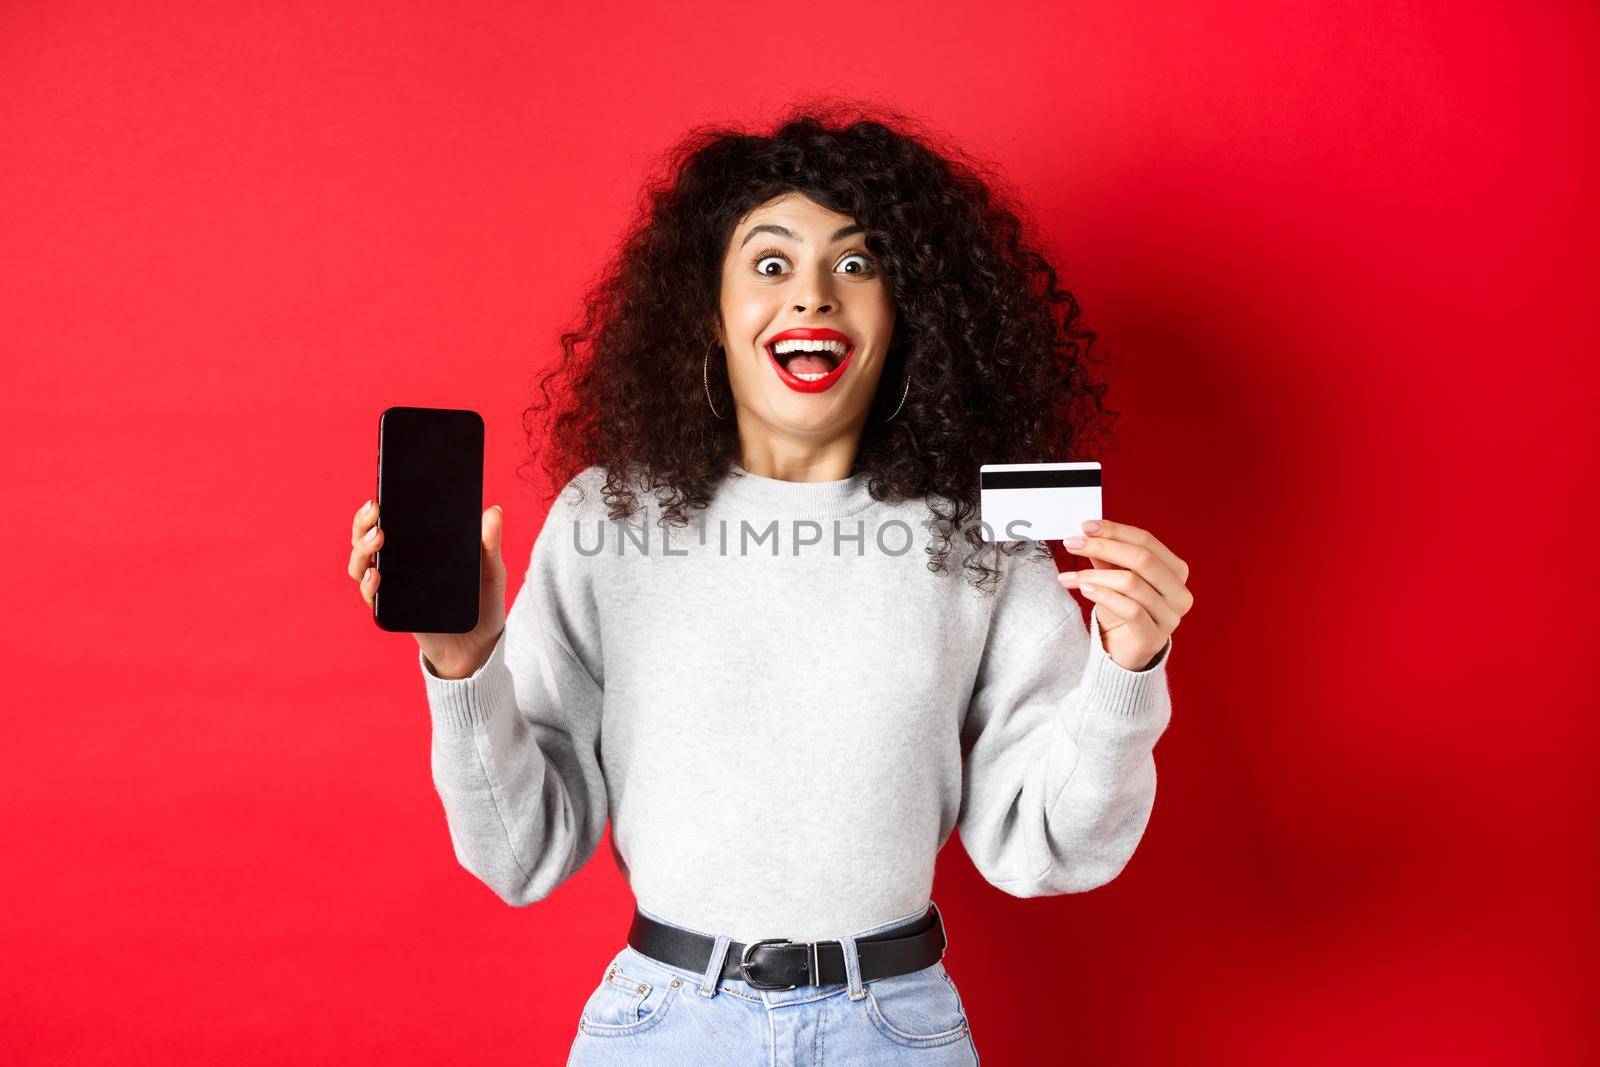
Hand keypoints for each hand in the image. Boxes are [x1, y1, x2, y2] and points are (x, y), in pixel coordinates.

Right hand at [347, 498, 508, 677]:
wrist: (481, 645)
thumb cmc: (483, 604)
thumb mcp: (491, 570)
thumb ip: (489, 543)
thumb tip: (492, 510)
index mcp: (418, 549)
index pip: (390, 522)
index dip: (377, 508)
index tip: (380, 494)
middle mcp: (399, 566)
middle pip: (366, 540)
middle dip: (363, 523)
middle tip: (374, 510)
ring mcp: (393, 589)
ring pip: (360, 565)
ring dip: (361, 549)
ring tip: (378, 538)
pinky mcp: (393, 611)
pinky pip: (371, 596)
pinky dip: (368, 583)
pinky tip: (377, 575)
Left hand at [1055, 519, 1192, 671]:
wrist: (1122, 653)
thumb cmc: (1120, 611)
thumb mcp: (1113, 577)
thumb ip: (1106, 556)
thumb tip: (1087, 532)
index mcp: (1175, 571)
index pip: (1146, 541)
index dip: (1115, 530)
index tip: (1085, 526)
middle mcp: (1179, 592)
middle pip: (1142, 558)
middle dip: (1103, 547)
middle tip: (1073, 544)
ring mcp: (1170, 617)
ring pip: (1132, 583)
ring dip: (1095, 574)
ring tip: (1071, 576)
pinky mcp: (1154, 637)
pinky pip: (1130, 609)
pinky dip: (1104, 596)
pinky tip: (1084, 590)